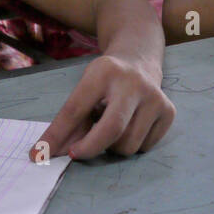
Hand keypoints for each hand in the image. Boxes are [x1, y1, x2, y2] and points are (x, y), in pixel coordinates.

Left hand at [33, 55, 174, 160]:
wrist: (139, 59)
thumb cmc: (106, 80)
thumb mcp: (85, 88)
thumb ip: (70, 121)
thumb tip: (49, 154)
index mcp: (104, 72)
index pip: (76, 108)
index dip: (59, 134)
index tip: (45, 153)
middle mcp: (133, 83)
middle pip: (111, 129)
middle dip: (90, 148)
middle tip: (76, 153)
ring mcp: (155, 97)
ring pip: (128, 145)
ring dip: (113, 146)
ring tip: (111, 127)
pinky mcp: (169, 111)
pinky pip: (144, 147)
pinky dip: (132, 144)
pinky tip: (131, 125)